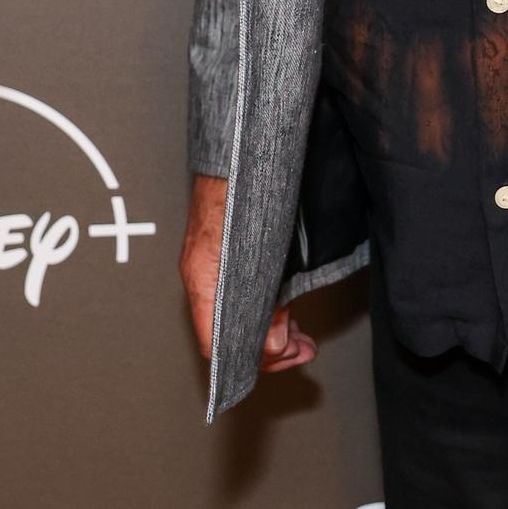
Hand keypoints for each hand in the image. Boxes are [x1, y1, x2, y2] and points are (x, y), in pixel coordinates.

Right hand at [179, 173, 317, 375]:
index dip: (249, 361)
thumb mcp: (267, 252)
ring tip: (302, 337)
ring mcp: (214, 265)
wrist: (238, 147)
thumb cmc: (242, 188)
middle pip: (230, 334)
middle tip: (303, 349)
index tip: (282, 360)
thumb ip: (272, 301)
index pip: (215, 343)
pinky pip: (244, 294)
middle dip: (271, 348)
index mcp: (204, 277)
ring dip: (273, 329)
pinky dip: (268, 306)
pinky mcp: (229, 254)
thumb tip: (276, 343)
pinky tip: (288, 309)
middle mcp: (205, 275)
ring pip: (240, 315)